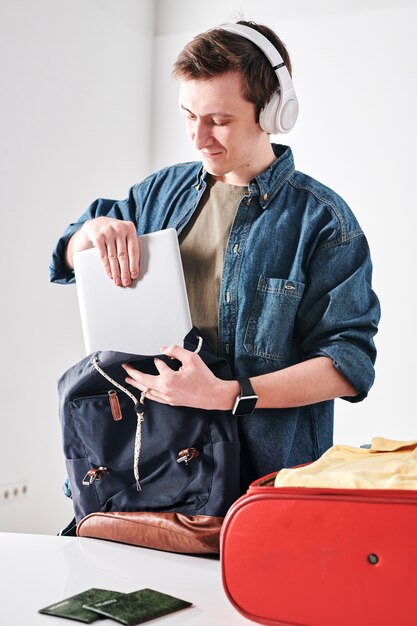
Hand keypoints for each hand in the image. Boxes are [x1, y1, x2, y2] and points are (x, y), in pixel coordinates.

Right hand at [68, 217, 139, 285]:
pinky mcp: (98, 237)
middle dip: (125, 271)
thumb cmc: (116, 232)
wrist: (97, 224)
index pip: (133, 249)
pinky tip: (110, 274)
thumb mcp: (125, 234)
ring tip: (118, 280)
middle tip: (126, 282)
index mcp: (130, 228)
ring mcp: (108, 232)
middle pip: (123, 255)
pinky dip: (107, 267)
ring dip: (115, 271)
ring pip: (113, 257)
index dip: (134, 264)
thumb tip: (134, 268)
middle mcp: (119, 229)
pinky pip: (103, 256)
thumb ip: (130, 245)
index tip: (134, 275)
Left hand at [122, 344, 238, 409]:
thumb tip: (164, 349)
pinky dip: (147, 393)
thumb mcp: (192, 358)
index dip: (158, 360)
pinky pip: (155, 398)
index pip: (158, 366)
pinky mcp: (171, 402)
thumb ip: (176, 351)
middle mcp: (166, 389)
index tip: (159, 358)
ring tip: (129, 379)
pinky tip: (145, 391)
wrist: (213, 395)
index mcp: (169, 378)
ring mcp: (168, 397)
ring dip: (137, 384)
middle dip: (133, 373)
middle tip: (126, 368)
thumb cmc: (205, 379)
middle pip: (144, 381)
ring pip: (147, 391)